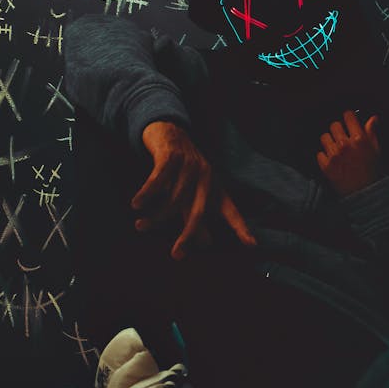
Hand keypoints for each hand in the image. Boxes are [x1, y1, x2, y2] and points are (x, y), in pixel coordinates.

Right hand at [132, 121, 256, 260]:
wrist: (168, 132)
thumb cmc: (182, 170)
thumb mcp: (192, 193)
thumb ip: (198, 217)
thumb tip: (206, 244)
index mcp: (215, 187)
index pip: (230, 211)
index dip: (240, 228)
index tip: (251, 245)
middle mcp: (206, 177)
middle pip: (198, 211)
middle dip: (188, 234)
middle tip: (176, 254)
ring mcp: (189, 165)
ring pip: (174, 197)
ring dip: (156, 216)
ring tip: (140, 226)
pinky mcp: (171, 155)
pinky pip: (158, 179)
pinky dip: (147, 193)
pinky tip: (137, 204)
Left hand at [316, 110, 380, 197]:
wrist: (364, 194)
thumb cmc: (372, 172)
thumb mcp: (377, 150)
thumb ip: (372, 132)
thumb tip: (373, 118)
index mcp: (359, 139)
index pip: (348, 116)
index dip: (348, 117)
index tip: (348, 120)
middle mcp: (345, 145)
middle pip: (334, 125)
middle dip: (338, 129)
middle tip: (342, 136)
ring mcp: (334, 156)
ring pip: (324, 137)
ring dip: (329, 141)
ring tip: (336, 148)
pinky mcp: (326, 166)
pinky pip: (319, 153)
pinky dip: (324, 156)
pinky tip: (332, 160)